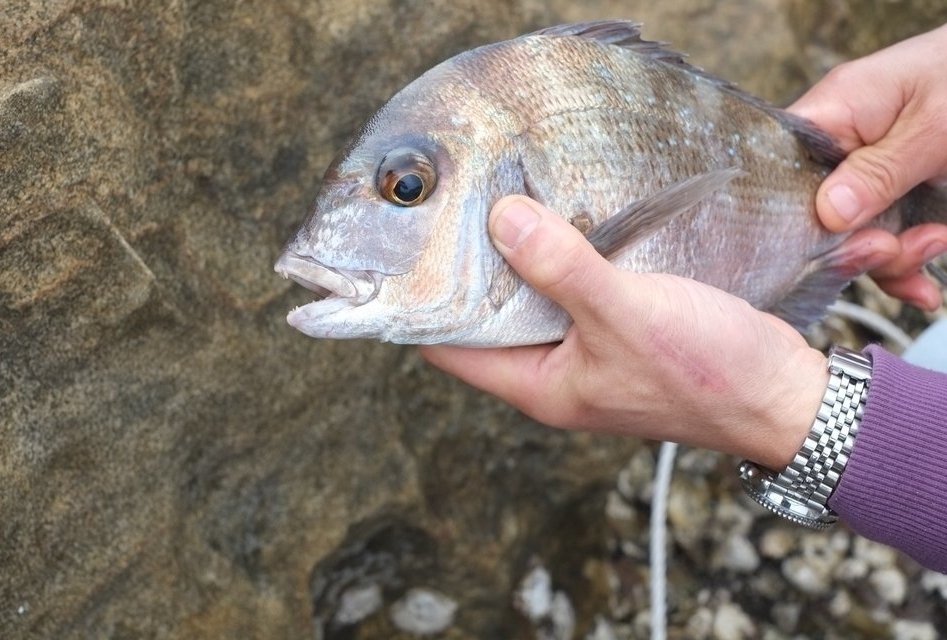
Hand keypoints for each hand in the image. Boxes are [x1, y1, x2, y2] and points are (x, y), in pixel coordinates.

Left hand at [421, 197, 833, 469]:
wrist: (786, 396)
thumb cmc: (707, 372)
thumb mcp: (627, 314)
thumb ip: (562, 269)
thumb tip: (500, 220)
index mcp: (538, 385)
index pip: (449, 346)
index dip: (426, 300)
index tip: (415, 244)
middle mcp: (553, 372)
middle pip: (488, 316)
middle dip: (475, 268)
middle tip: (463, 205)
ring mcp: (587, 352)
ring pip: (534, 299)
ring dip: (525, 257)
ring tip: (510, 198)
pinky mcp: (619, 331)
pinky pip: (575, 290)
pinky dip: (567, 258)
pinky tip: (570, 216)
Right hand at [789, 24, 946, 309]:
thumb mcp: (932, 124)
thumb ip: (880, 170)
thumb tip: (828, 214)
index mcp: (832, 113)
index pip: (780, 171)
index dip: (797, 216)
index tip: (839, 240)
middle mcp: (838, 147)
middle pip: (816, 218)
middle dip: (858, 247)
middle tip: (894, 249)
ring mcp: (864, 174)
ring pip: (852, 239)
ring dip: (892, 260)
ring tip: (933, 244)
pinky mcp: (891, 194)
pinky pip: (881, 242)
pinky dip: (903, 268)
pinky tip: (925, 287)